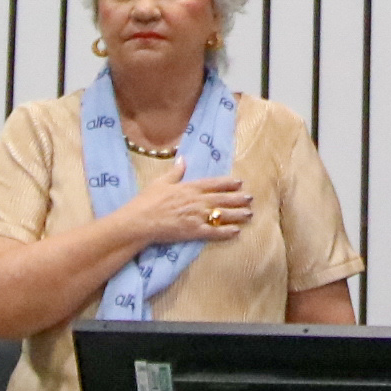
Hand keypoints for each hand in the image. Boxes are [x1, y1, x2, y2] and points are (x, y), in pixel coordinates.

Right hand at [120, 176, 257, 247]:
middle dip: (238, 199)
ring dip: (237, 214)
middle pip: (223, 199)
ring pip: (222, 215)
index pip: (214, 184)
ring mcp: (197, 216)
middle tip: (250, 198)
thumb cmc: (148, 201)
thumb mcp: (161, 182)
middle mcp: (197, 200)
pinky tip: (237, 231)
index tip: (239, 183)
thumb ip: (175, 171)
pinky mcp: (194, 231)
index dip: (228, 183)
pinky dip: (226, 232)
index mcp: (190, 187)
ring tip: (249, 214)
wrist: (141, 221)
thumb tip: (183, 159)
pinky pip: (214, 232)